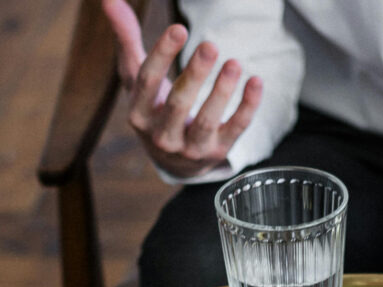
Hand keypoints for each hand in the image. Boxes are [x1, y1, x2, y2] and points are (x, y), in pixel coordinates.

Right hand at [103, 0, 262, 177]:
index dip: (162, 54)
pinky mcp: (217, 152)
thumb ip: (126, 39)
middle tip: (210, 44)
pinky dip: (247, 107)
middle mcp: (162, 136)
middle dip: (195, 75)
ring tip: (234, 62)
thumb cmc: (153, 107)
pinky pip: (235, 130)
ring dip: (222, 92)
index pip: (147, 82)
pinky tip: (256, 82)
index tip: (179, 29)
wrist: (174, 161)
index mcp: (139, 114)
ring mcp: (191, 149)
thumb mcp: (136, 78)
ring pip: (207, 121)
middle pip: (178, 104)